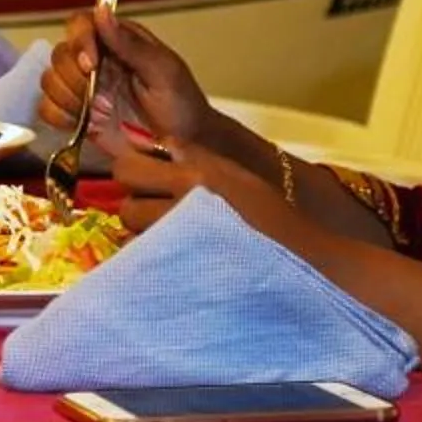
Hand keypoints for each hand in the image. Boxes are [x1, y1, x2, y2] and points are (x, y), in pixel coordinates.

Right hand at [38, 6, 216, 151]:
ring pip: (49, 81)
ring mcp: (83, 90)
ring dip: (69, 99)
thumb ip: (130, 44)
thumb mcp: (163, 71)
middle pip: (59, 54)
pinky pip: (47, 109)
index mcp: (117, 41)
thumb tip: (101, 10)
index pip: (79, 24)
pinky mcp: (75, 116)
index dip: (78, 41)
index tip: (91, 65)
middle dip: (75, 78)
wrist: (185, 147)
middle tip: (102, 99)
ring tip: (100, 112)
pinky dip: (60, 117)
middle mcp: (95, 60)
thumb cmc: (181, 104)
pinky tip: (84, 123)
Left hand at [111, 139, 308, 251]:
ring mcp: (174, 248)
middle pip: (125, 208)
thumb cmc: (270, 214)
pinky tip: (174, 258)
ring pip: (132, 238)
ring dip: (146, 236)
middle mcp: (176, 210)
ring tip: (174, 237)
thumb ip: (195, 156)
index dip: (133, 172)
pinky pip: (144, 266)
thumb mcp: (234, 173)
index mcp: (192, 179)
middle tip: (162, 210)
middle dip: (139, 207)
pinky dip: (152, 261)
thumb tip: (162, 144)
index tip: (146, 178)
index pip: (127, 169)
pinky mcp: (175, 277)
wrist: (296, 259)